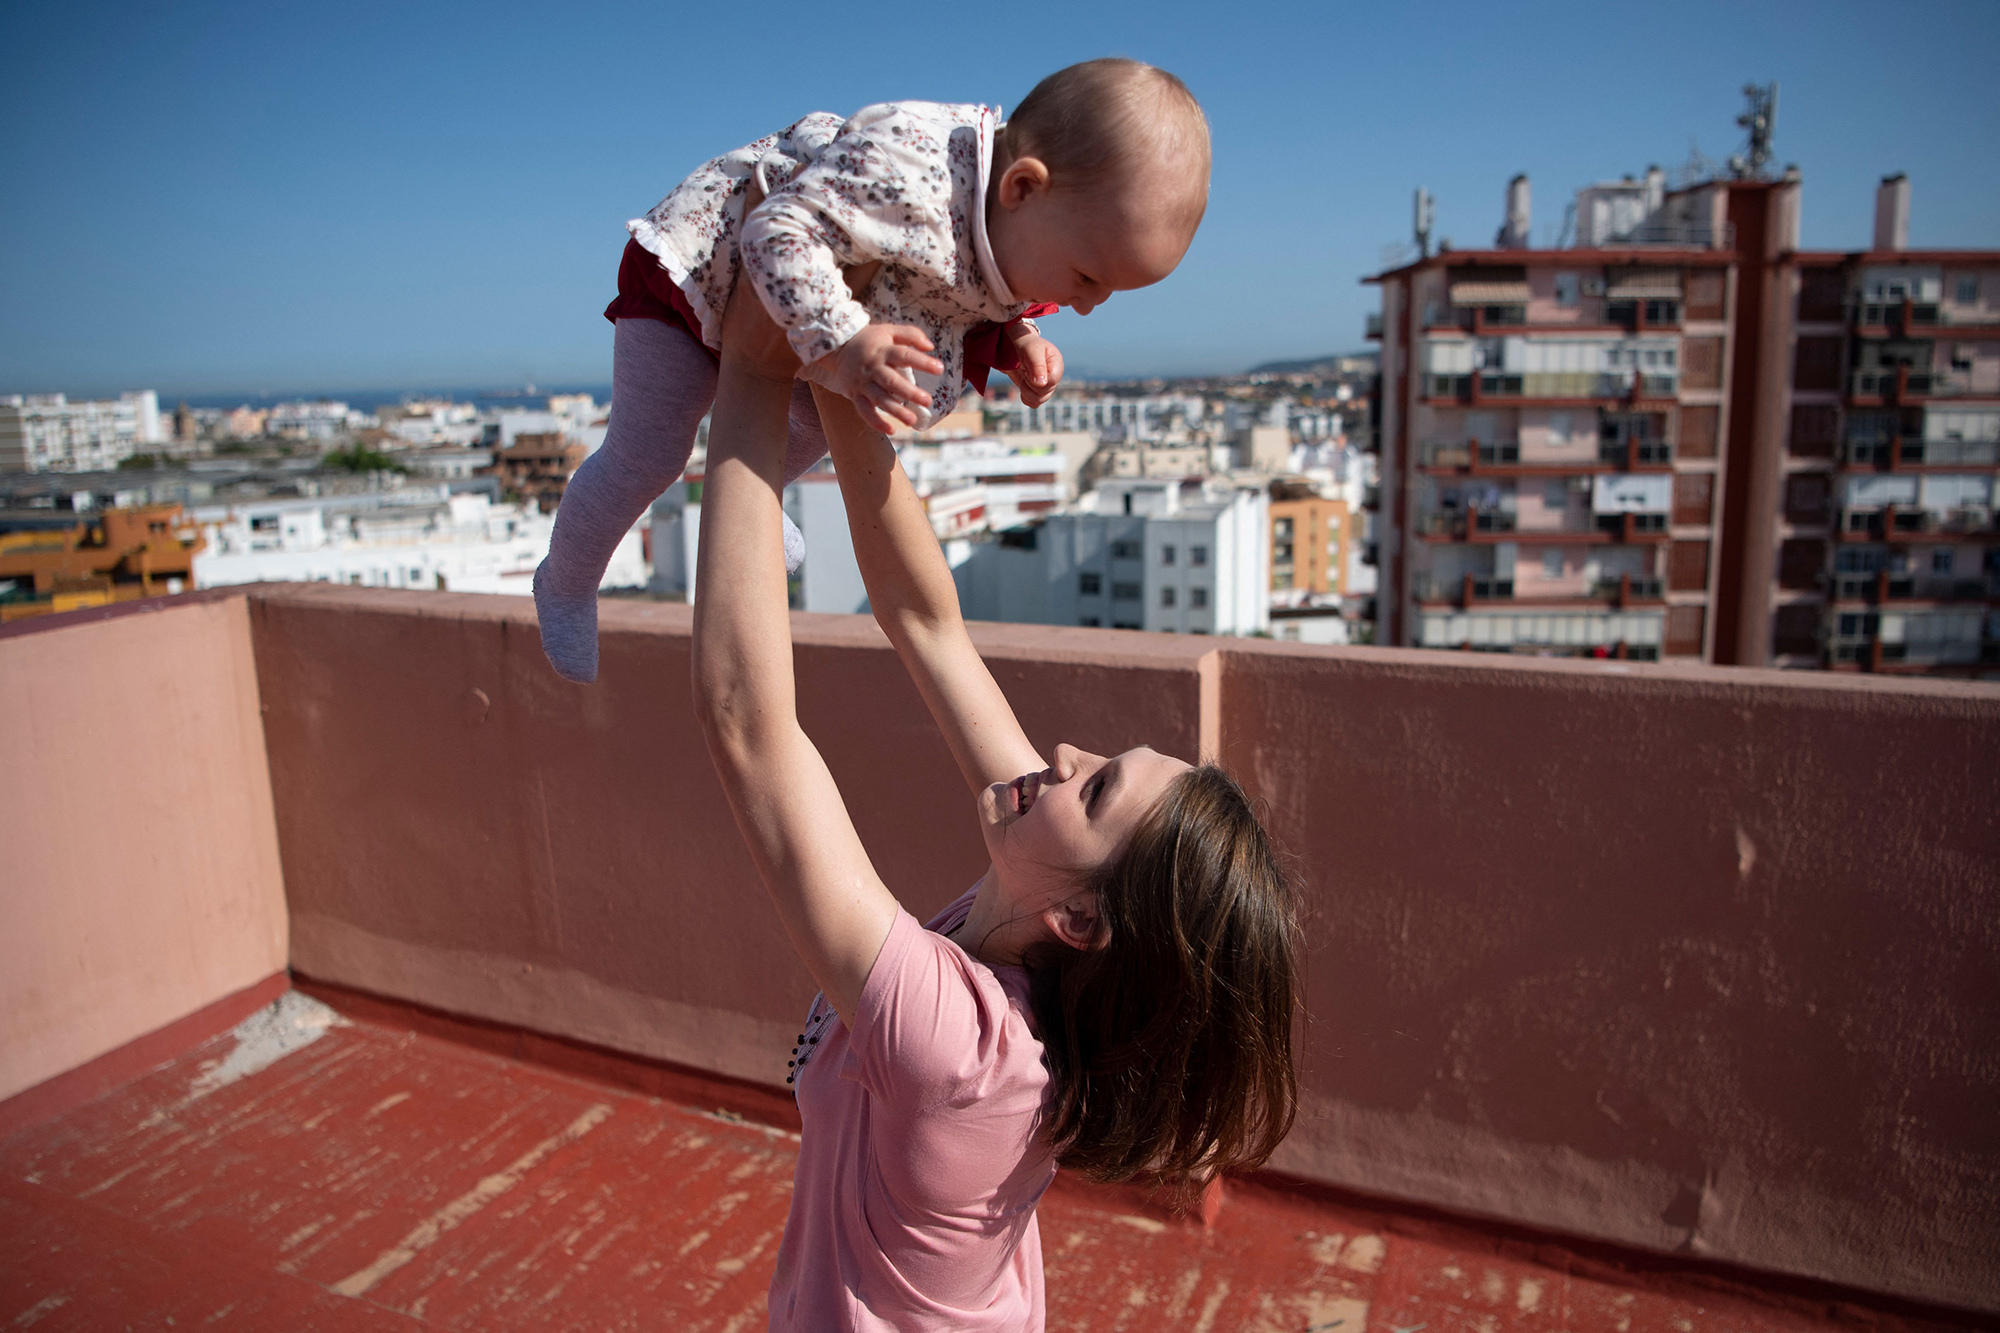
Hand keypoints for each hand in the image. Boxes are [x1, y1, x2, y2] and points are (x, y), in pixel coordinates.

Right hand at [805, 323, 943, 434]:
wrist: (838, 347)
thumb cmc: (870, 340)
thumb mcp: (889, 330)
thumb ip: (911, 335)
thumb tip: (930, 347)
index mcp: (883, 351)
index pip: (904, 355)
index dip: (922, 362)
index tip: (939, 369)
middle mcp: (872, 368)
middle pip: (891, 382)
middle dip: (909, 392)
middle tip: (927, 401)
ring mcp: (862, 383)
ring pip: (879, 399)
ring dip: (895, 411)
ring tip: (912, 420)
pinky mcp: (854, 395)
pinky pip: (864, 411)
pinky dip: (876, 422)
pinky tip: (892, 430)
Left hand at [1005, 330, 1063, 407]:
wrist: (1019, 347)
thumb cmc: (1027, 345)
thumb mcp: (1031, 350)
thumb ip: (1037, 365)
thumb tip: (1042, 384)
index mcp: (1056, 365)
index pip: (1052, 381)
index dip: (1038, 380)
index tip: (1028, 369)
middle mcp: (1054, 377)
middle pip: (1045, 393)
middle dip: (1030, 384)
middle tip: (1024, 370)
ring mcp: (1046, 386)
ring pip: (1039, 400)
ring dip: (1026, 391)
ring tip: (1023, 378)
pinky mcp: (1038, 392)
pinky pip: (1034, 403)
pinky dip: (1025, 398)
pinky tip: (1023, 386)